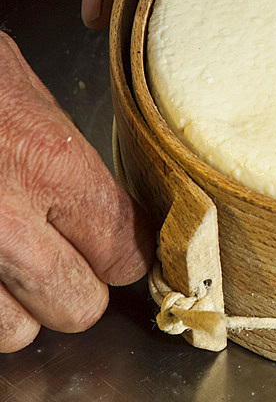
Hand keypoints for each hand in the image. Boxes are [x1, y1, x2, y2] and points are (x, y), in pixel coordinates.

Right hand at [0, 33, 152, 351]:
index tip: (113, 243)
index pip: (124, 251)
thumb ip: (61, 142)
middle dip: (73, 285)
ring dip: (15, 307)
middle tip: (57, 256)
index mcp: (49, 164)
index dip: (121, 251)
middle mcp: (5, 223)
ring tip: (5, 265)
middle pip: (78, 306)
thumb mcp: (19, 81)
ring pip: (15, 333)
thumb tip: (91, 180)